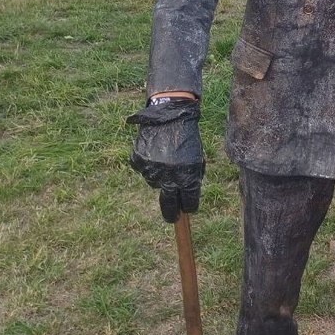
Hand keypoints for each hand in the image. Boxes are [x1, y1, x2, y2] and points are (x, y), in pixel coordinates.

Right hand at [127, 96, 204, 222]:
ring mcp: (151, 170)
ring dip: (160, 178)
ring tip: (166, 159)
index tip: (188, 210)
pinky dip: (148, 165)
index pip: (189, 201)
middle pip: (169, 203)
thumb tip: (187, 195)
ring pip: (155, 183)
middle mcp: (168, 176)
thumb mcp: (196, 158)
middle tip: (173, 218)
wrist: (170, 115)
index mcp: (187, 175)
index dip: (190, 206)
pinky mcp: (138, 161)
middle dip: (172, 213)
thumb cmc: (187, 137)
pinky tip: (154, 152)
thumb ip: (192, 177)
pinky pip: (143, 170)